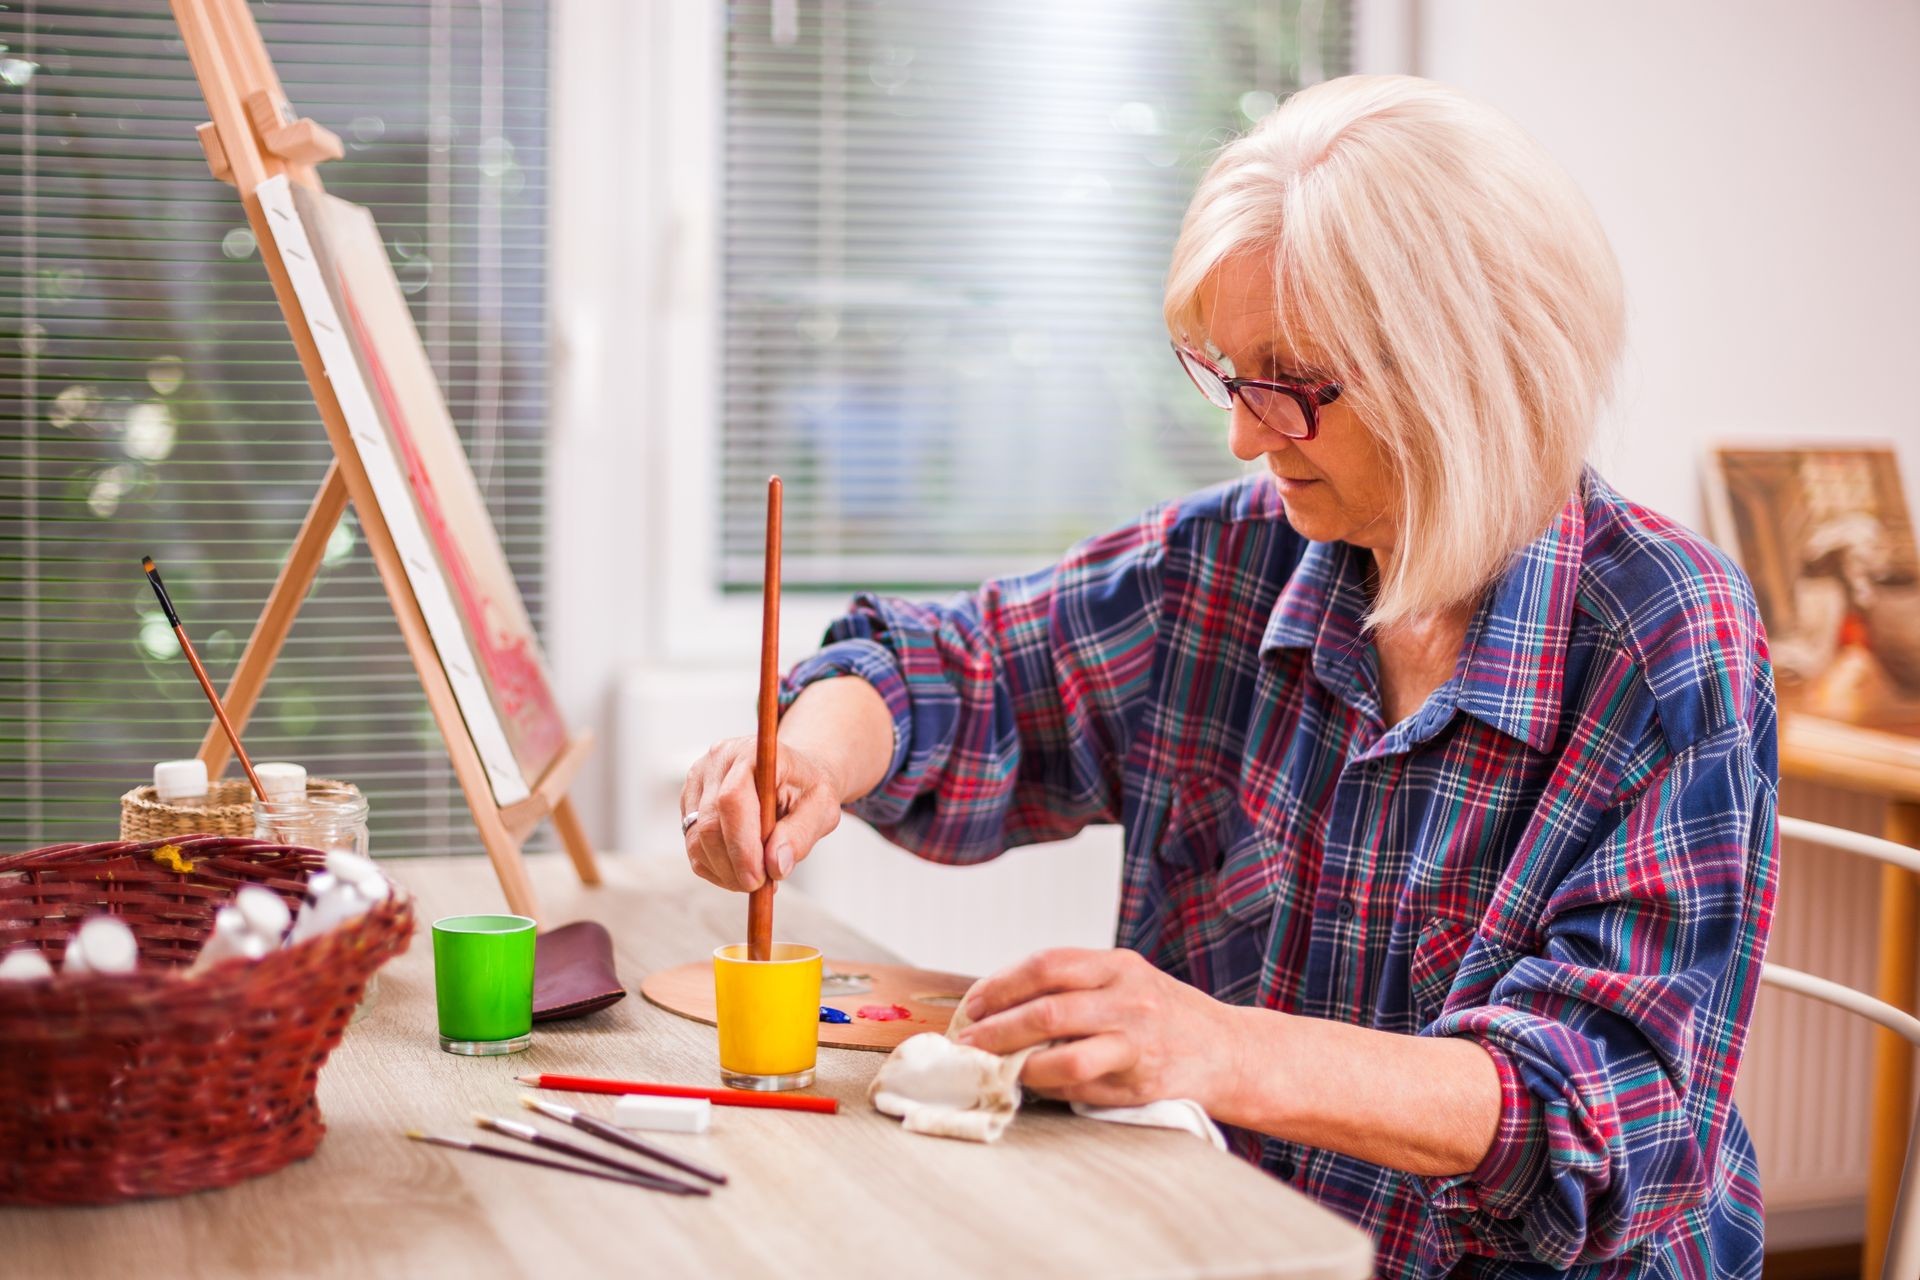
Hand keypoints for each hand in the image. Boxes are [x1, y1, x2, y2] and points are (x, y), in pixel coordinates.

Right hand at [679, 737, 843, 891]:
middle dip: (733, 865)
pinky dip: (715, 868)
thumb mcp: (822, 808)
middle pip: (709, 824)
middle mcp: (717, 761)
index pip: (732, 800)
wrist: (792, 776)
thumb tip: (775, 866)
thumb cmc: (807, 790)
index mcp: (752, 753)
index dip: (741, 845)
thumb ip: (801, 834)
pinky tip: (740, 869)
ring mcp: (698, 781)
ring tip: (756, 878)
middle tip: (760, 886)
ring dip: (725, 871)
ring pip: (696, 840)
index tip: (758, 879)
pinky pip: (693, 847)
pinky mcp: (689, 803)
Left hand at [954, 947, 1246, 1111]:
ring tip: (992, 1066)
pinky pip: (1081, 1083)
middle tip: (969, 1041)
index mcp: (1117, 965)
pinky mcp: (1139, 1080)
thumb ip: (1076, 987)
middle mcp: (1128, 997)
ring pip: (1063, 1052)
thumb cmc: (1163, 1015)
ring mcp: (1136, 1041)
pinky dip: (1048, 1084)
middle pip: (1047, 1009)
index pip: (1047, 965)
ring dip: (1017, 1061)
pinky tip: (1031, 1083)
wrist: (1227, 1051)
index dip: (1002, 984)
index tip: (974, 1003)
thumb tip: (1002, 1008)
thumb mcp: (1126, 981)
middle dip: (997, 1027)